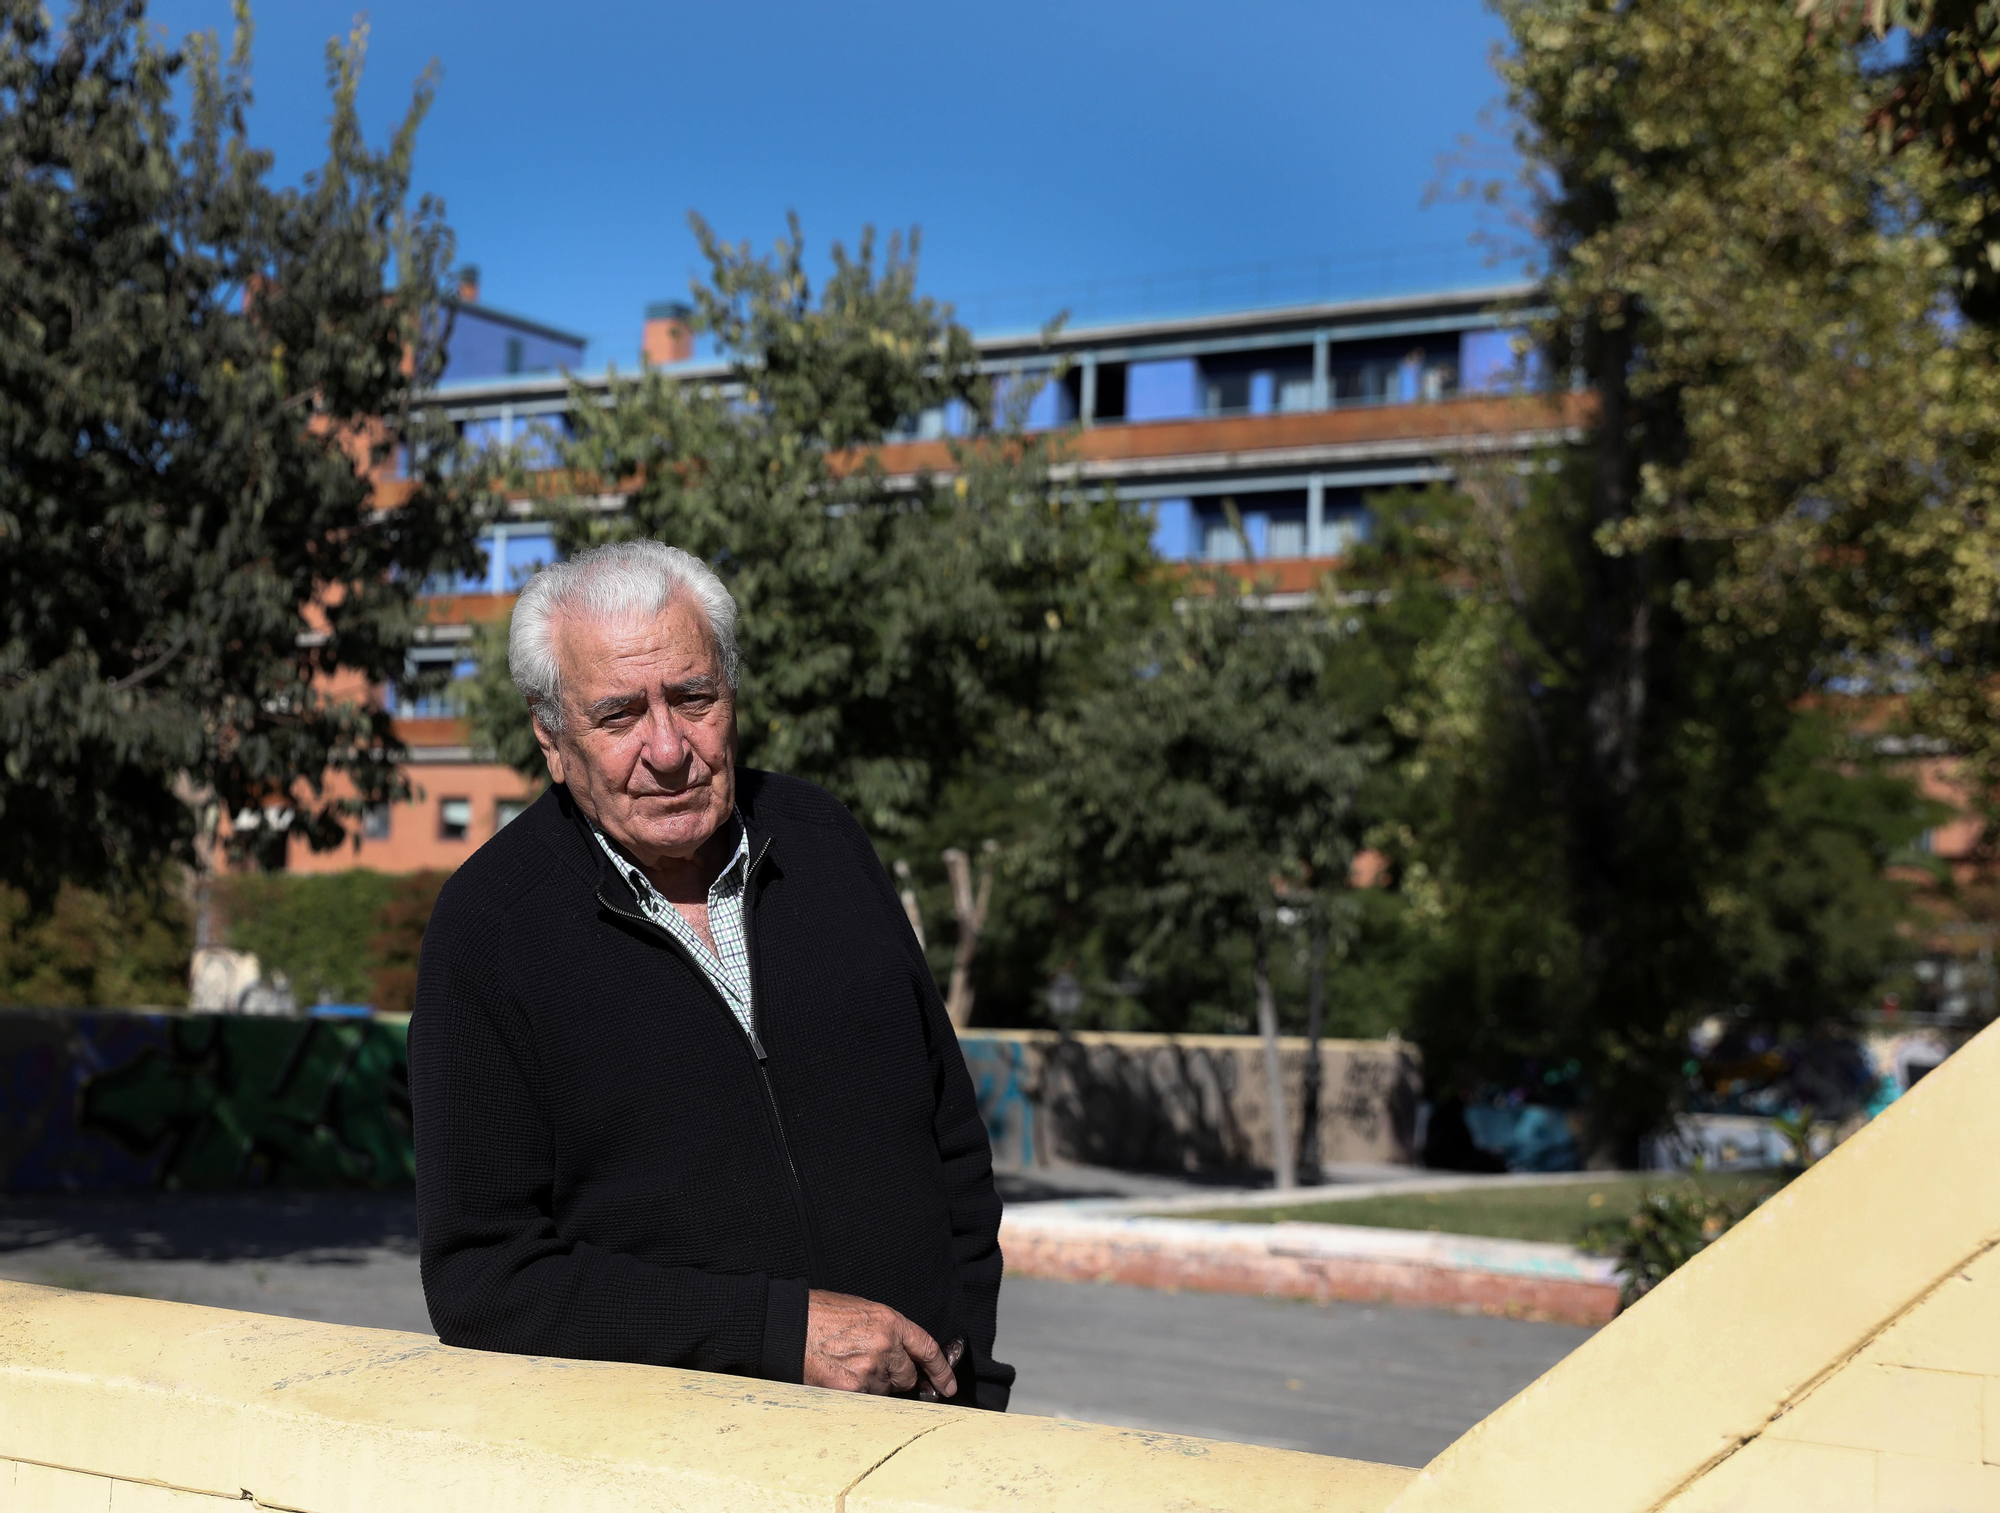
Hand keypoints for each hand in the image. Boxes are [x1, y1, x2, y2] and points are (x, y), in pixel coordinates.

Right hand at [803, 1289, 957, 1397]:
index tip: (947, 1386)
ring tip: (846, 1366)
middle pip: (907, 1377)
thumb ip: (887, 1331)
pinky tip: (838, 1376)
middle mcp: (885, 1346)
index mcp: (890, 1322)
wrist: (791, 1324)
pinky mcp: (852, 1389)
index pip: (927, 1348)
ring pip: (883, 1391)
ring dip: (871, 1385)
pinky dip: (854, 1394)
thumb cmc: (823, 1314)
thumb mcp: (863, 1312)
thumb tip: (901, 1354)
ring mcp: (869, 1369)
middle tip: (873, 1368)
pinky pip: (864, 1400)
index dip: (941, 1370)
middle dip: (896, 1377)